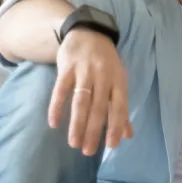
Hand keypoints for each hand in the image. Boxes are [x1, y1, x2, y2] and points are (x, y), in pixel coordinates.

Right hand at [50, 29, 131, 155]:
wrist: (88, 31)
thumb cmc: (106, 62)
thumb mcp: (118, 81)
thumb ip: (121, 109)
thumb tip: (127, 135)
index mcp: (118, 81)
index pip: (119, 107)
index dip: (116, 126)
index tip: (111, 146)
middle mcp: (103, 76)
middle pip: (98, 107)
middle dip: (94, 131)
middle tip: (88, 151)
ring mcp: (84, 71)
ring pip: (81, 101)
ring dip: (77, 124)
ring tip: (73, 143)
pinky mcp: (67, 68)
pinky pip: (60, 90)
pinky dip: (57, 107)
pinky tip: (54, 123)